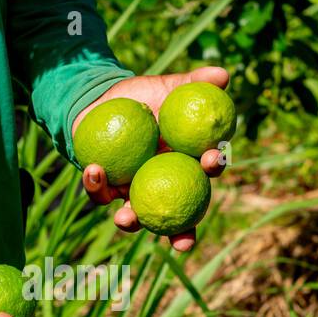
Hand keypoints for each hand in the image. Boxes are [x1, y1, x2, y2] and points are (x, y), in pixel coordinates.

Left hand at [74, 65, 229, 252]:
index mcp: (186, 163)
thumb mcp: (169, 87)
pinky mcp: (105, 189)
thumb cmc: (143, 96)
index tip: (212, 160)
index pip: (207, 170)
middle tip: (181, 241)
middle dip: (182, 234)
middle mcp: (163, 185)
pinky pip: (100, 193)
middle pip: (178, 218)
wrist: (103, 99)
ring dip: (131, 222)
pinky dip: (96, 185)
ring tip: (125, 218)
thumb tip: (223, 75)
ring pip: (136, 217)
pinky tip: (94, 170)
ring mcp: (133, 192)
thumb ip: (194, 83)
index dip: (214, 168)